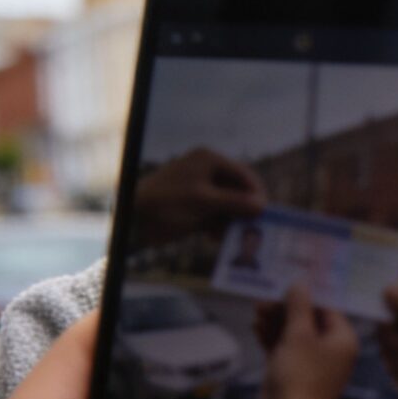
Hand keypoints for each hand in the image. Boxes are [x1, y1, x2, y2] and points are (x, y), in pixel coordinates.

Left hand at [131, 148, 264, 247]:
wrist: (133, 219)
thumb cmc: (167, 202)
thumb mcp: (204, 201)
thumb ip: (235, 202)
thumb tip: (263, 206)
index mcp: (209, 161)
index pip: (244, 175)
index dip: (256, 194)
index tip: (264, 214)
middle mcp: (208, 172)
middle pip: (239, 191)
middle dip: (243, 210)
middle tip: (249, 228)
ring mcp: (202, 190)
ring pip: (230, 206)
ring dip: (231, 221)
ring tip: (226, 236)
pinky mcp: (197, 207)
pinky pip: (217, 216)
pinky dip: (219, 226)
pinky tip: (214, 238)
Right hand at [256, 284, 358, 398]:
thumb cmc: (300, 375)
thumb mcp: (299, 335)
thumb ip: (299, 307)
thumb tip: (301, 285)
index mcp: (343, 340)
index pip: (329, 308)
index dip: (308, 295)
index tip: (288, 281)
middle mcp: (332, 350)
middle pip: (309, 320)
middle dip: (285, 309)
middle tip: (264, 299)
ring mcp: (313, 363)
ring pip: (294, 334)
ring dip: (275, 321)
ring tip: (257, 311)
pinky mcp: (295, 372)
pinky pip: (285, 349)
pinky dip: (272, 338)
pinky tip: (256, 327)